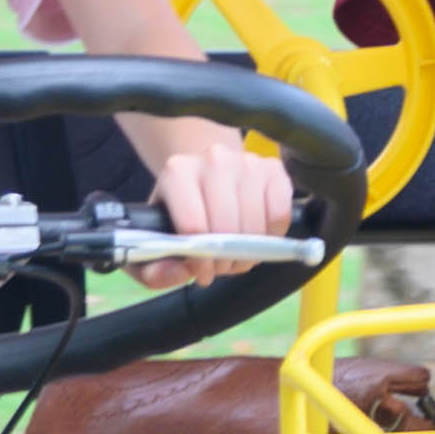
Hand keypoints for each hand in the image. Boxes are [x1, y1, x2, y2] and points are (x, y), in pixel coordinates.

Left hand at [137, 134, 296, 286]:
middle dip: (226, 260)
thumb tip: (175, 273)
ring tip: (238, 255)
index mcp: (177, 172)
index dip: (201, 261)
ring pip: (255, 224)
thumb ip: (154, 266)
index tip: (202, 273)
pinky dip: (272, 236)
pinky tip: (259, 238)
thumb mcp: (157, 237)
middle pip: (227, 227)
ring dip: (250, 252)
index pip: (193, 226)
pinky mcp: (274, 168)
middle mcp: (213, 159)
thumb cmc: (182, 209)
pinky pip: (280, 215)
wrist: (208, 173)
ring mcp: (247, 161)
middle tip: (222, 267)